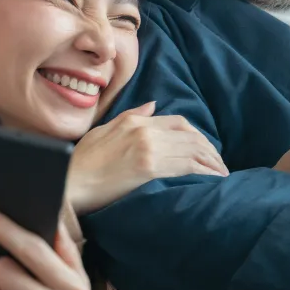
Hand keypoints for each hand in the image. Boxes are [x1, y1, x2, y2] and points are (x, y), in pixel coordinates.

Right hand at [66, 102, 228, 213]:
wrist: (68, 183)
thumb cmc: (81, 162)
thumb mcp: (103, 130)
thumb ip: (131, 116)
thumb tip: (152, 106)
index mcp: (134, 121)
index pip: (177, 122)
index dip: (197, 135)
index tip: (205, 148)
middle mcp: (144, 130)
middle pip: (190, 135)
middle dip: (209, 149)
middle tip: (219, 163)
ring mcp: (147, 148)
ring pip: (192, 149)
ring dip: (211, 161)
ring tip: (221, 172)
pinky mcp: (148, 167)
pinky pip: (186, 165)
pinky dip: (204, 170)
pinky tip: (212, 178)